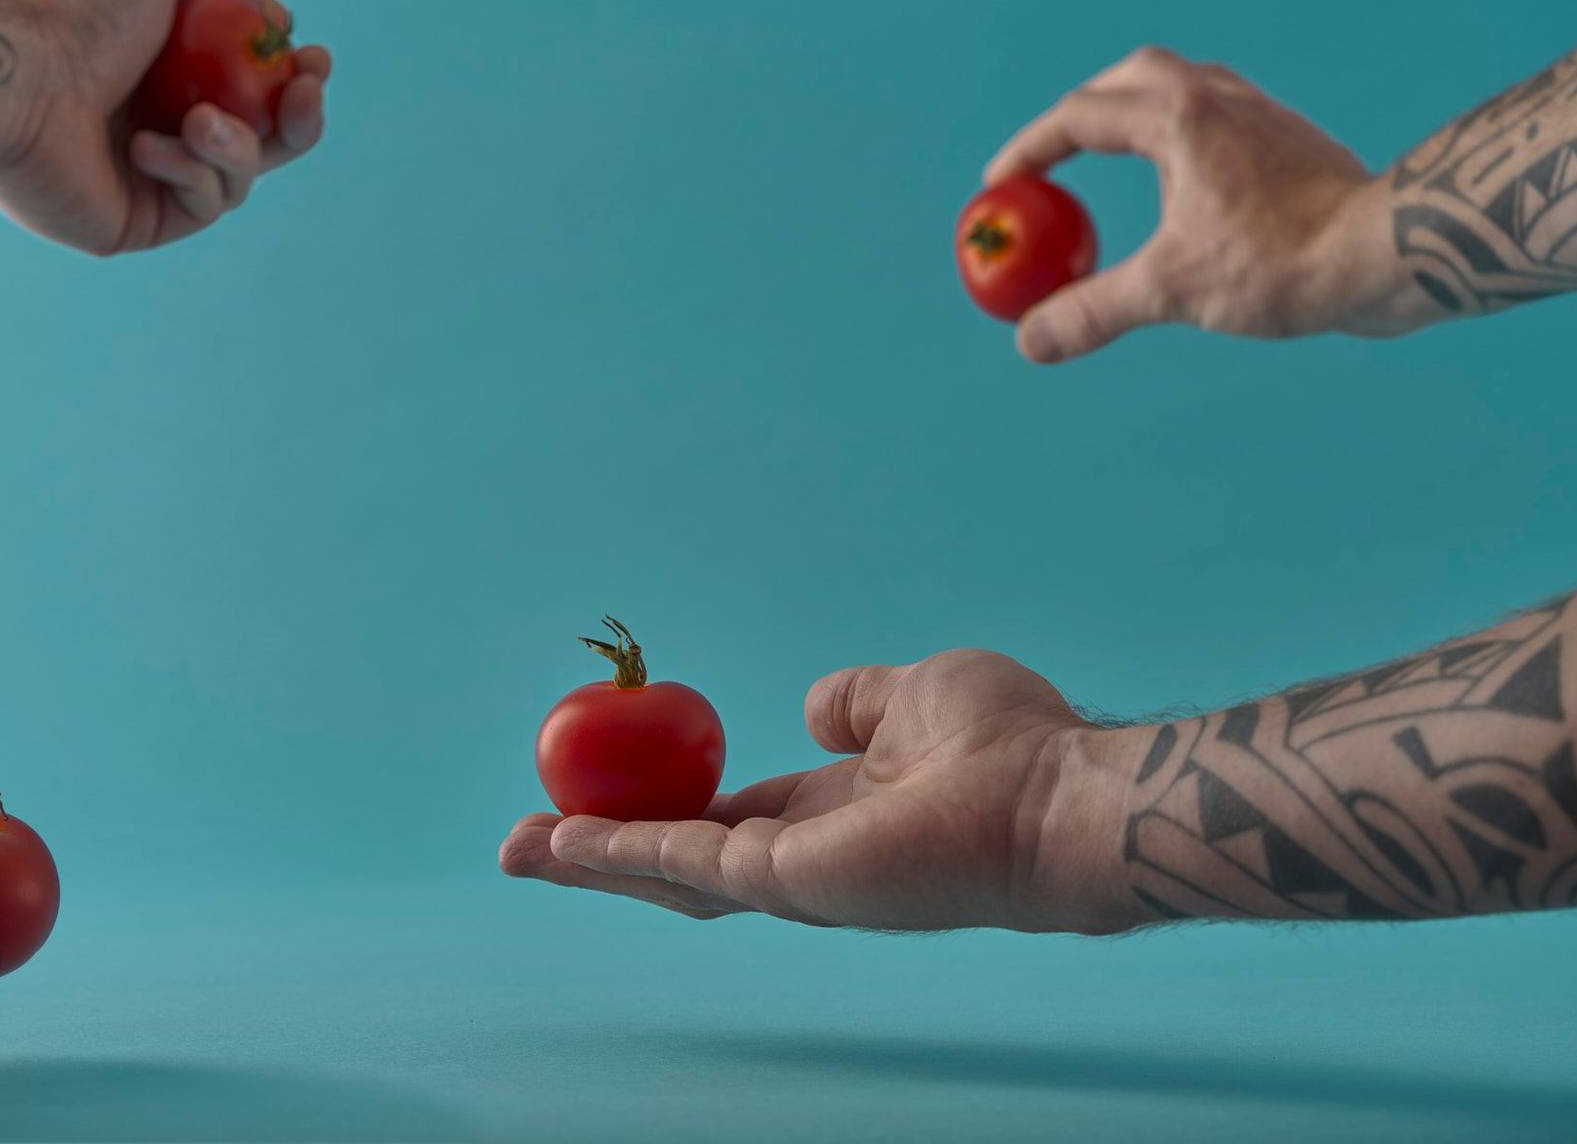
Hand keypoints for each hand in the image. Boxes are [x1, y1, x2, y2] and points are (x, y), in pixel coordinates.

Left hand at [0, 0, 329, 255]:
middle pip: (266, 147)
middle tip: (304, 96)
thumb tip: (280, 20)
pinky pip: (202, 206)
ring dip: (235, 146)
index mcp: (173, 87)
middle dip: (299, 124)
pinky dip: (188, 172)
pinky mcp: (140, 227)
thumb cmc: (80, 22)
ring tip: (196, 120)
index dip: (294, 85)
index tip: (311, 64)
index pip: (255, 96)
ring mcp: (154, 187)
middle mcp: (167, 138)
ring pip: (240, 179)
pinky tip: (143, 148)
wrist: (20, 82)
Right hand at [500, 649, 1133, 932]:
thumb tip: (815, 707)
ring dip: (590, 861)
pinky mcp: (791, 882)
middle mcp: (808, 856)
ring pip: (669, 873)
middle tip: (528, 839)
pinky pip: (686, 862)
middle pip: (682, 860)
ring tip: (518, 850)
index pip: (728, 821)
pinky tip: (567, 840)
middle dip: (602, 853)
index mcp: (835, 812)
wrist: (1058, 796)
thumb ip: (856, 701)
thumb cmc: (1011, 742)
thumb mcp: (912, 694)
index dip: (663, 810)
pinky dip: (620, 852)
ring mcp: (797, 879)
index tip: (605, 791)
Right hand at [985, 46, 1406, 362]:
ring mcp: (1260, 113)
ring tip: (1112, 160)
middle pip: (1130, 78)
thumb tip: (1029, 341)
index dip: (1029, 152)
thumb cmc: (1285, 262)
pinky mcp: (1289, 139)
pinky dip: (1178, 137)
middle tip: (1053, 157)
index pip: (1079, 117)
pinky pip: (1216, 116)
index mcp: (1179, 118)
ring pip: (1180, 88)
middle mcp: (1217, 98)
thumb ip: (1093, 310)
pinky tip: (1183, 184)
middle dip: (1081, 112)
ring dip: (1134, 115)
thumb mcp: (1172, 290)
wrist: (1390, 252)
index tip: (1000, 186)